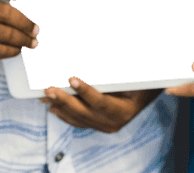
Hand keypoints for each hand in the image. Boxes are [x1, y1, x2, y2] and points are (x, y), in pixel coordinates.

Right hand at [0, 0, 37, 64]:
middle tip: (37, 30)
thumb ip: (11, 0)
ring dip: (24, 39)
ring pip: (5, 33)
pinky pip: (0, 50)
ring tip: (34, 42)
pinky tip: (19, 49)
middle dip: (25, 23)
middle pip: (4, 12)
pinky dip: (14, 50)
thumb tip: (36, 10)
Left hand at [42, 77, 160, 132]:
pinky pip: (79, 122)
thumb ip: (114, 75)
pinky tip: (53, 106)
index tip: (72, 78)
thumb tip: (96, 67)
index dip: (85, 91)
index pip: (101, 102)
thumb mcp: (132, 78)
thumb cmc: (140, 82)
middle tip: (50, 89)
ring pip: (79, 119)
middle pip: (85, 113)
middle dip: (65, 100)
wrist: (147, 94)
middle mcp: (114, 123)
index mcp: (125, 110)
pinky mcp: (98, 126)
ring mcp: (106, 126)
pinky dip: (65, 114)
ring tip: (47, 96)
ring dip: (61, 106)